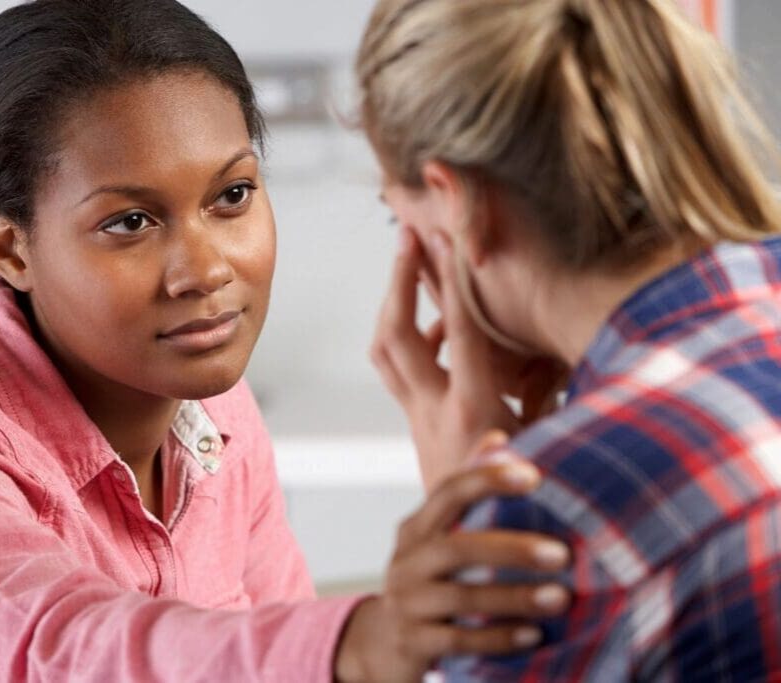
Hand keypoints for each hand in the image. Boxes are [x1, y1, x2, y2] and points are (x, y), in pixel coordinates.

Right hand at [334, 434, 570, 682]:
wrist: (384, 642)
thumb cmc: (429, 580)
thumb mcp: (439, 537)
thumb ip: (468, 496)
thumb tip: (500, 440)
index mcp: (416, 529)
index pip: (447, 493)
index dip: (486, 479)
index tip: (532, 475)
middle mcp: (406, 561)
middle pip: (456, 548)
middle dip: (511, 549)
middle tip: (561, 553)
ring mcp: (407, 603)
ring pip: (461, 598)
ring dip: (514, 596)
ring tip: (560, 597)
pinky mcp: (414, 642)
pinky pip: (459, 641)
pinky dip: (498, 638)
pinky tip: (533, 635)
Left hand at [370, 226, 566, 489]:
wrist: (454, 561)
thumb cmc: (513, 512)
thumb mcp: (548, 456)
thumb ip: (557, 413)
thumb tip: (587, 370)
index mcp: (472, 410)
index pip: (458, 333)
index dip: (450, 282)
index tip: (443, 237)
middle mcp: (433, 410)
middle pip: (396, 335)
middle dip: (398, 282)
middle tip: (405, 235)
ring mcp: (416, 417)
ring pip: (386, 351)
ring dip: (393, 305)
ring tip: (406, 266)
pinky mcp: (414, 424)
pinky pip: (399, 370)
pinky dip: (409, 338)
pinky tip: (434, 329)